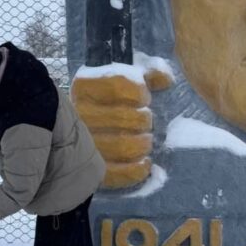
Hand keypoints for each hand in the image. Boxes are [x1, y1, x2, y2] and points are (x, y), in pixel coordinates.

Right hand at [71, 62, 171, 189]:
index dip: (140, 93)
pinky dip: (136, 170)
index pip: (119, 86)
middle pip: (123, 117)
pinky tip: (145, 162)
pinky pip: (115, 173)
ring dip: (143, 144)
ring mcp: (83, 141)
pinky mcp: (91, 166)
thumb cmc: (114, 99)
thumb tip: (166, 80)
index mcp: (86, 86)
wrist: (91, 124)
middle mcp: (79, 112)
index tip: (144, 99)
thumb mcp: (129, 77)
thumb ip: (149, 73)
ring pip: (121, 145)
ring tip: (146, 140)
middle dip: (144, 120)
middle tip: (147, 123)